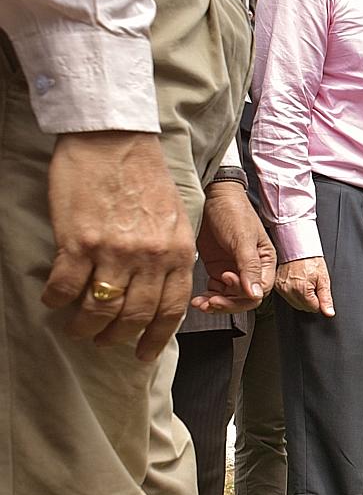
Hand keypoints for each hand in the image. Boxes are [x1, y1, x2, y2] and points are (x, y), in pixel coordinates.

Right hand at [43, 131, 195, 360]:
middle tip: (104, 343)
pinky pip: (66, 287)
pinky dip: (57, 300)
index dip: (155, 337)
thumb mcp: (174, 217)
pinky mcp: (79, 242)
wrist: (113, 140)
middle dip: (118, 338)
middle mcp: (150, 258)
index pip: (170, 310)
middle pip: (134, 316)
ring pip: (100, 308)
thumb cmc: (143, 175)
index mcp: (177, 252)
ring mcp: (114, 252)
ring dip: (86, 326)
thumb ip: (170, 252)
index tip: (143, 354)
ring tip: (77, 329)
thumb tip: (162, 285)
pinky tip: (54, 301)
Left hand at [191, 182, 274, 314]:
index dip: (244, 292)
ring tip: (201, 303)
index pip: (260, 289)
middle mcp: (251, 267)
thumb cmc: (233, 210)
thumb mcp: (243, 239)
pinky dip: (208, 296)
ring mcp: (233, 267)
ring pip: (229, 296)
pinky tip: (199, 297)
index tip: (227, 280)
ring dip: (216, 302)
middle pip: (244, 297)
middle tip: (211, 302)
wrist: (211, 196)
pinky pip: (216, 289)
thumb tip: (255, 294)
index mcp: (264, 260)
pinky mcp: (218, 267)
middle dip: (228, 303)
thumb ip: (249, 267)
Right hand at [275, 256, 333, 315]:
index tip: (318, 289)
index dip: (319, 300)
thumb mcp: (323, 279)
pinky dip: (293, 293)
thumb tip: (329, 313)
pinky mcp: (276, 286)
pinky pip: (287, 297)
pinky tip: (297, 283)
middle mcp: (288, 291)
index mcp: (301, 290)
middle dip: (310, 299)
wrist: (297, 248)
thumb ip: (326, 298)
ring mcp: (281, 289)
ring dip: (301, 297)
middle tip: (312, 284)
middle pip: (303, 307)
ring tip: (304, 282)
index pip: (313, 308)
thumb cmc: (311, 260)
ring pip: (295, 303)